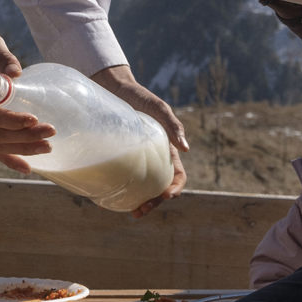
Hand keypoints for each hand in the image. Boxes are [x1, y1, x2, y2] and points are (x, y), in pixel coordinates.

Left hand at [89, 65, 188, 216]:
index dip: (175, 189)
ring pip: (143, 188)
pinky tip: (115, 198)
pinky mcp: (121, 158)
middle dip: (155, 202)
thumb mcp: (159, 108)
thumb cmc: (140, 98)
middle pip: (159, 188)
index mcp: (166, 150)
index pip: (177, 176)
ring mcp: (136, 160)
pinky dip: (125, 192)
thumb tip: (186, 149)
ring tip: (132, 212)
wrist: (115, 89)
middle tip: (140, 212)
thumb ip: (173, 125)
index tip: (165, 196)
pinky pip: (125, 179)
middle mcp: (153, 158)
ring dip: (142, 202)